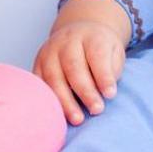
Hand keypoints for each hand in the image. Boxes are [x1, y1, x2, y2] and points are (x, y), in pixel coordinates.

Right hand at [34, 0, 130, 124]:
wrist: (79, 32)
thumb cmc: (100, 49)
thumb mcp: (114, 52)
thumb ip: (112, 70)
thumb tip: (105, 92)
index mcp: (90, 37)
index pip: (97, 56)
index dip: (103, 76)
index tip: (110, 94)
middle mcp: (67, 41)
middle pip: (74, 67)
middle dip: (85, 91)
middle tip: (96, 110)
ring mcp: (49, 52)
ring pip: (54, 77)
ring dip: (65, 101)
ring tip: (77, 119)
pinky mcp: (38, 63)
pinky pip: (40, 83)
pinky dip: (48, 100)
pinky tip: (58, 115)